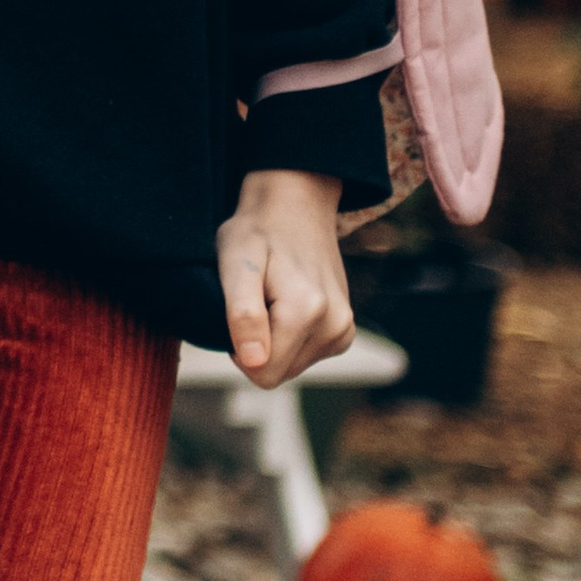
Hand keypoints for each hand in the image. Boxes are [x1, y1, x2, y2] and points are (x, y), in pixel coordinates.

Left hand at [215, 169, 353, 386]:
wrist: (295, 207)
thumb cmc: (257, 232)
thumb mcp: (235, 263)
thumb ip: (243, 314)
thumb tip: (254, 363)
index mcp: (306, 312)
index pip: (262, 373)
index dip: (238, 349)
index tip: (238, 311)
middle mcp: (336, 325)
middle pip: (278, 373)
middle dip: (257, 346)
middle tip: (255, 300)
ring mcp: (345, 329)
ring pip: (291, 367)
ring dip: (273, 340)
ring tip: (271, 297)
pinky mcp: (345, 331)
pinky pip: (306, 356)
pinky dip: (290, 337)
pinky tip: (287, 303)